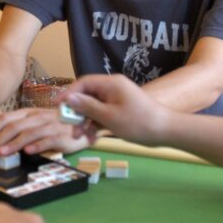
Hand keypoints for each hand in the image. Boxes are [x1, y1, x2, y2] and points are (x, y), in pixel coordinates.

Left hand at [0, 108, 93, 155]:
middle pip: (12, 126)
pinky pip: (47, 139)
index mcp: (28, 114)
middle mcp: (36, 117)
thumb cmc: (55, 127)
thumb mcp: (35, 125)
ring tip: (0, 154)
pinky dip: (37, 145)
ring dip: (12, 144)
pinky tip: (27, 152)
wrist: (83, 124)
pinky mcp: (61, 135)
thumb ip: (19, 131)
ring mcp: (49, 125)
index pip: (4, 119)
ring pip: (27, 133)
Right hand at [56, 74, 170, 144]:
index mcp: (111, 84)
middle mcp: (113, 88)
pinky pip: (102, 115)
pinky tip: (92, 138)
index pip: (83, 83)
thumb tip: (69, 98)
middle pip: (87, 96)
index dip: (68, 94)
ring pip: (93, 108)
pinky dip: (96, 125)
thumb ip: (87, 106)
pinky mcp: (120, 110)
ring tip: (81, 137)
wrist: (165, 131)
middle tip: (70, 128)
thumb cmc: (138, 122)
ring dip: (85, 122)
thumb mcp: (109, 116)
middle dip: (77, 113)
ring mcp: (117, 100)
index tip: (57, 106)